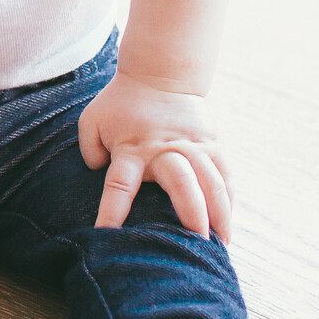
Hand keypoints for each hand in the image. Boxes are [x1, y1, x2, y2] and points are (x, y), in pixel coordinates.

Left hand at [78, 73, 232, 240]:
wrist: (159, 74)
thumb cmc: (121, 103)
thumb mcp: (93, 120)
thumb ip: (89, 150)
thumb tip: (96, 173)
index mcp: (132, 148)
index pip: (119, 185)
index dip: (112, 211)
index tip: (107, 236)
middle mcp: (164, 150)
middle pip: (181, 183)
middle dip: (191, 214)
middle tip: (196, 244)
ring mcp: (192, 146)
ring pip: (211, 182)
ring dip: (218, 213)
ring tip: (221, 244)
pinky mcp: (211, 143)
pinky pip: (225, 175)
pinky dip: (229, 200)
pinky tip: (229, 224)